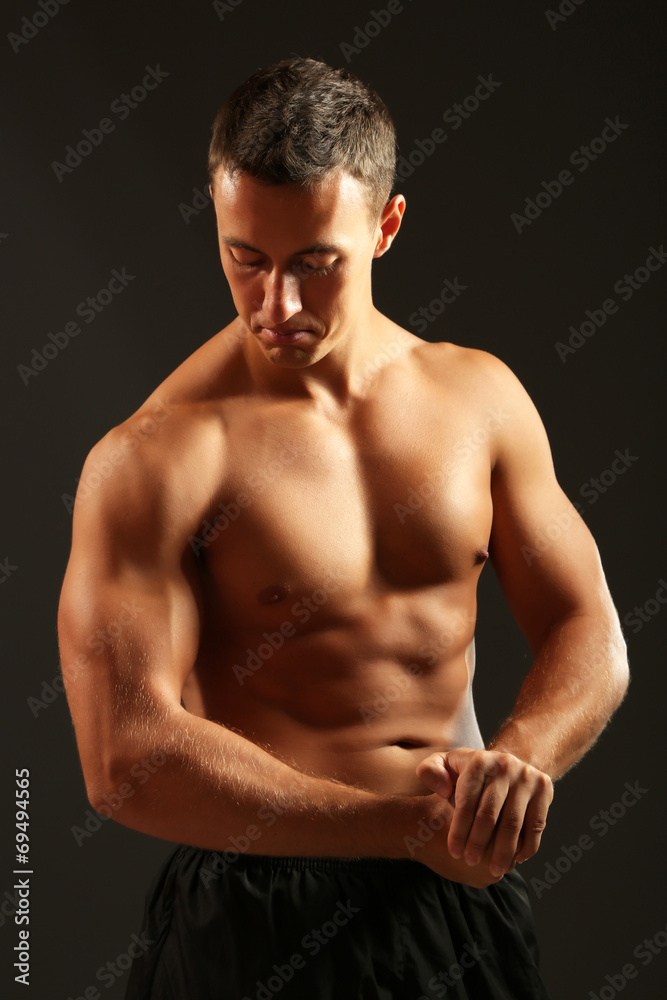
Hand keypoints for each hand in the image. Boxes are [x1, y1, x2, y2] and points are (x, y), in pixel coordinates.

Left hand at [415, 746, 553, 877]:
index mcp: (478, 761)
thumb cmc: (469, 771)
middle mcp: (505, 766)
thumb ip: (430, 771)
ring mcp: (527, 777)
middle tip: (471, 862)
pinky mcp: (545, 789)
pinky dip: (527, 846)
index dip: (459, 829)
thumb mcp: (445, 763)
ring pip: (514, 822)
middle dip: (479, 843)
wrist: (507, 762)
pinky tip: (516, 860)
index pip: (466, 801)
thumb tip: (442, 789)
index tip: (454, 852)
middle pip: (490, 814)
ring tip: (494, 869)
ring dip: (503, 851)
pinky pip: (536, 824)